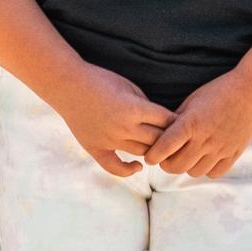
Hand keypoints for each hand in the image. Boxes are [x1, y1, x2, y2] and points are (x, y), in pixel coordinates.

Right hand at [54, 66, 175, 180]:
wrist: (68, 85)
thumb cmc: (101, 80)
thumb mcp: (129, 87)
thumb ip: (146, 106)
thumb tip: (162, 122)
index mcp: (133, 109)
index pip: (166, 121)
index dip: (177, 122)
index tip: (183, 122)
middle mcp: (123, 128)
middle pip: (158, 140)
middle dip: (170, 138)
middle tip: (177, 138)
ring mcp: (109, 140)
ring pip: (142, 153)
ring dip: (153, 150)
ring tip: (160, 148)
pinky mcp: (95, 148)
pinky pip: (114, 167)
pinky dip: (129, 170)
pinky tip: (138, 166)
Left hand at [143, 70, 251, 179]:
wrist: (251, 91)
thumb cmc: (217, 92)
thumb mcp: (191, 101)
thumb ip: (176, 121)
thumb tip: (161, 137)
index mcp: (191, 123)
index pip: (164, 148)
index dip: (152, 156)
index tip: (149, 157)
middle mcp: (205, 139)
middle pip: (176, 166)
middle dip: (166, 163)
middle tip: (166, 157)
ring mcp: (220, 148)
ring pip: (193, 172)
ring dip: (186, 166)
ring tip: (186, 156)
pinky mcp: (234, 154)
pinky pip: (214, 173)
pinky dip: (205, 169)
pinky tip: (204, 158)